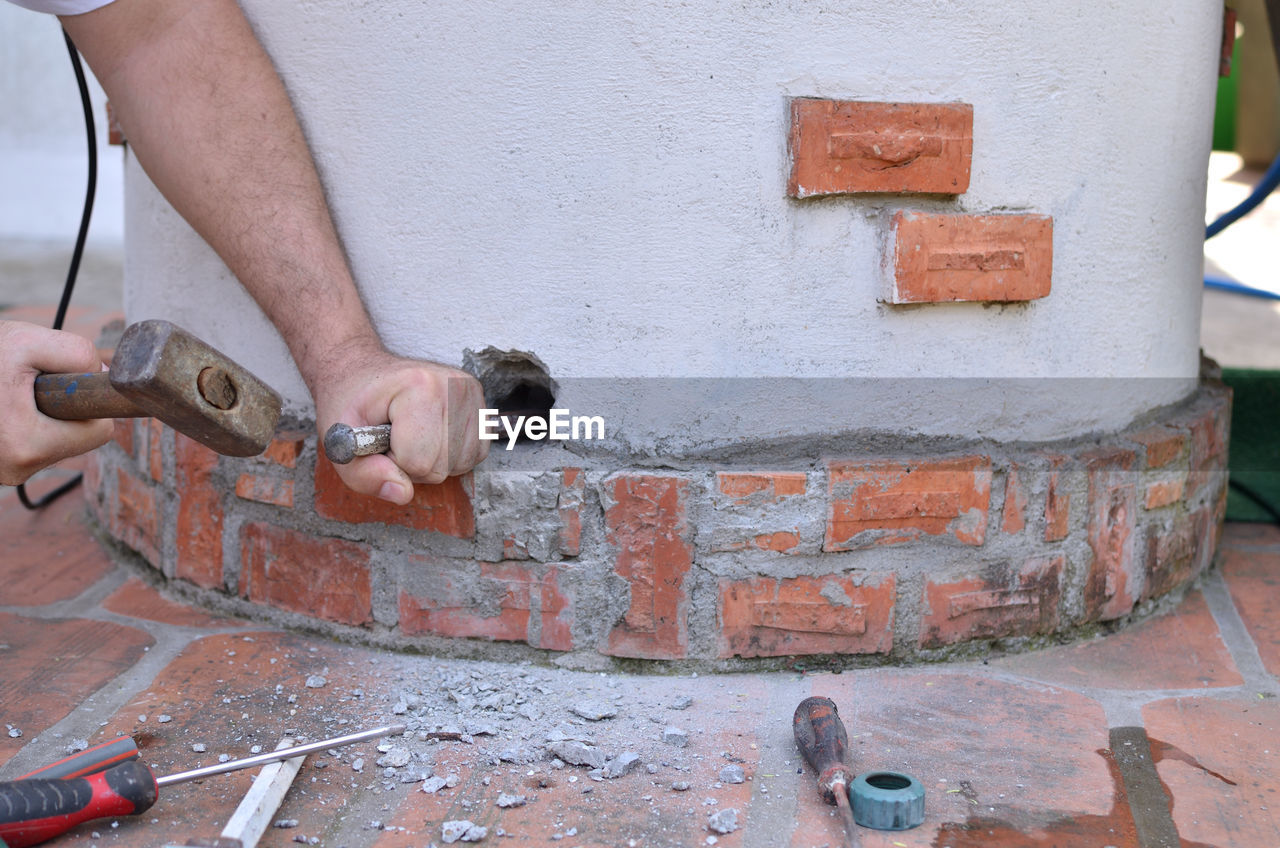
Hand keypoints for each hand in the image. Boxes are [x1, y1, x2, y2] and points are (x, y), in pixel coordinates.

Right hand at [0, 321, 114, 486]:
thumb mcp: (24, 341)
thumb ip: (76, 354)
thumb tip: (101, 375)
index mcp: (27, 446)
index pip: (99, 431)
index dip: (86, 399)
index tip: (63, 382)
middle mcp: (15, 470)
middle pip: (76, 438)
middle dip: (60, 408)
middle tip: (24, 383)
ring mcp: (0, 474)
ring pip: (51, 441)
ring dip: (37, 415)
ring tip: (4, 393)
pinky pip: (27, 444)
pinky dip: (19, 423)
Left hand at [311, 342, 489, 503]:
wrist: (364, 373)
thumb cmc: (352, 404)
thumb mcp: (341, 440)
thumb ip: (364, 474)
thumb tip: (402, 493)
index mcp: (419, 386)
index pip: (417, 461)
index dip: (392, 461)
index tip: (379, 438)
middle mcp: (454, 385)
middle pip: (441, 467)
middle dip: (412, 464)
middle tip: (394, 438)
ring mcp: (472, 393)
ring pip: (461, 464)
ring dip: (434, 462)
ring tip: (413, 436)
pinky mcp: (482, 404)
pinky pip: (476, 454)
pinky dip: (452, 457)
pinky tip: (433, 437)